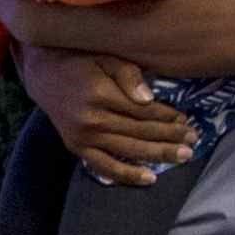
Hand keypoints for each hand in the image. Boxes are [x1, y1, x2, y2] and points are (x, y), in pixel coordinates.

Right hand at [18, 49, 192, 188]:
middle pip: (140, 132)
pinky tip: (149, 178)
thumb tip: (148, 99)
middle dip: (170, 137)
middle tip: (193, 141)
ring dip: (158, 154)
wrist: (41, 73)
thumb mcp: (104, 57)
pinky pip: (104, 166)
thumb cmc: (78, 61)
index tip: (186, 119)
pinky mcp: (76, 147)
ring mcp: (83, 136)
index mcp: (100, 94)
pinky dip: (127, 174)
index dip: (168, 116)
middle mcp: (92, 119)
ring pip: (128, 149)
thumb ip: (127, 74)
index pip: (143, 111)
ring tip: (183, 156)